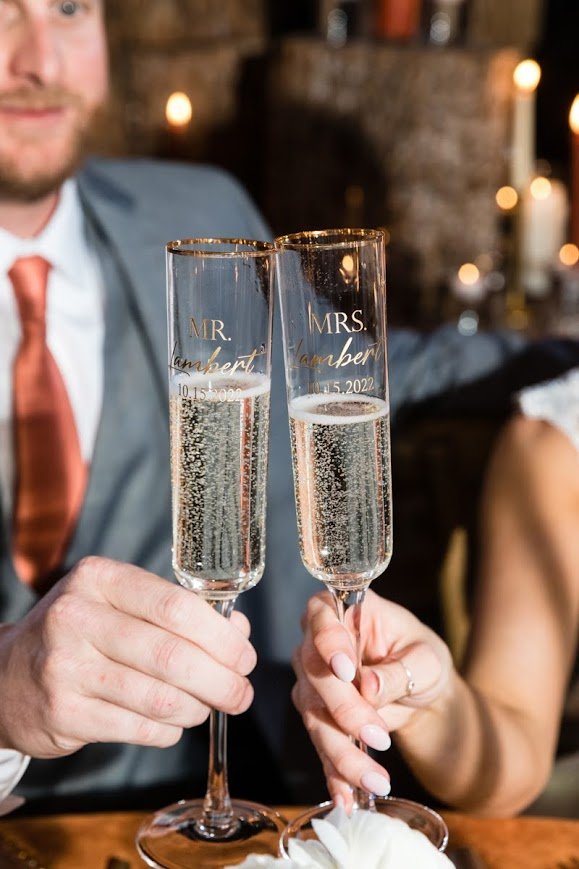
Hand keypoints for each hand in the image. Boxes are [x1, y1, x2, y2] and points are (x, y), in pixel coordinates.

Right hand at [0, 557, 255, 757]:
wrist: (8, 676)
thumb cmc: (82, 633)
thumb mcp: (120, 603)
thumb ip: (178, 612)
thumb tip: (239, 631)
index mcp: (99, 579)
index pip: (176, 606)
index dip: (221, 636)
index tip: (244, 655)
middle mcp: (77, 618)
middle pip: (173, 655)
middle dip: (221, 680)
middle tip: (241, 692)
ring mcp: (66, 667)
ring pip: (159, 698)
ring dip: (197, 708)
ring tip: (207, 707)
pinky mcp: (64, 713)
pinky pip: (139, 728)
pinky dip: (168, 730)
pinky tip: (172, 723)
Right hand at [292, 589, 451, 809]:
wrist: (423, 691)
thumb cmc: (422, 658)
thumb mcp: (426, 658)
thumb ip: (399, 669)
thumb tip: (370, 688)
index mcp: (345, 611)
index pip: (321, 616)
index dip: (328, 641)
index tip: (347, 669)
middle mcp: (318, 644)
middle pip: (314, 673)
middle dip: (344, 709)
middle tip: (378, 735)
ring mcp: (313, 682)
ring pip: (314, 716)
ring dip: (343, 752)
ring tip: (377, 780)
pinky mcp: (318, 717)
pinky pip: (320, 747)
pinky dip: (335, 774)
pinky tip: (347, 798)